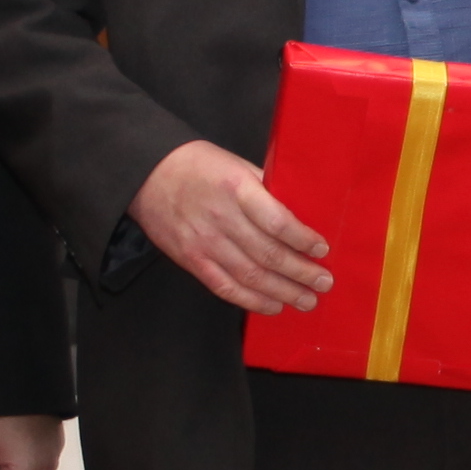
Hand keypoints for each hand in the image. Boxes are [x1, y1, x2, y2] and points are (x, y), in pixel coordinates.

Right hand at [133, 137, 331, 313]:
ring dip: (284, 292)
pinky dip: (252, 300)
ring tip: (307, 300)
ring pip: (251, 276)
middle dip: (301, 273)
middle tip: (324, 282)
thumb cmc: (197, 165)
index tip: (322, 249)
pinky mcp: (191, 261)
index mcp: (237, 189)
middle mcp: (222, 219)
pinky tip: (274, 305)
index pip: (277, 221)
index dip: (303, 240)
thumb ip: (266, 188)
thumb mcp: (236, 164)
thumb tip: (300, 210)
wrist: (146, 175)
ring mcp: (204, 243)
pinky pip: (225, 287)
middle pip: (268, 254)